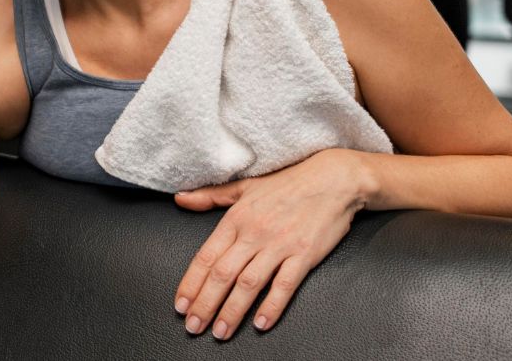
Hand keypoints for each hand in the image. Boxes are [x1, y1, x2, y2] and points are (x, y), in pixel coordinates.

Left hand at [171, 149, 370, 339]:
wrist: (332, 179)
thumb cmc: (286, 183)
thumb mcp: (244, 186)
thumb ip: (210, 196)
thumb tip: (180, 198)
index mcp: (236, 219)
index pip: (206, 256)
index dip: (191, 283)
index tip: (180, 305)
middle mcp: (253, 233)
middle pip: (222, 274)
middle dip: (205, 304)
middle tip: (193, 326)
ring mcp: (279, 245)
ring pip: (249, 284)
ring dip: (232, 311)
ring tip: (220, 332)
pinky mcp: (304, 255)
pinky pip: (285, 285)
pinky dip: (272, 306)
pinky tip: (261, 323)